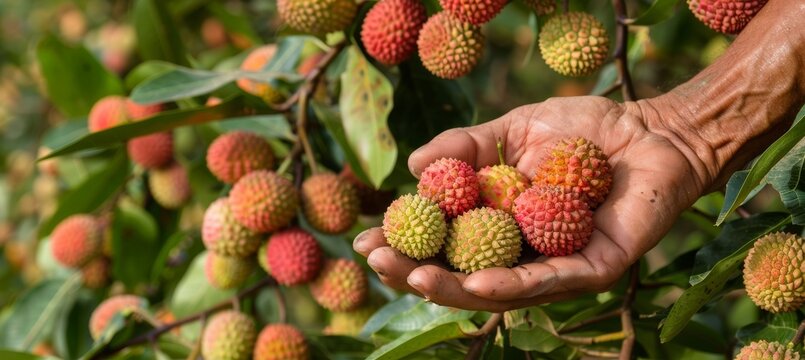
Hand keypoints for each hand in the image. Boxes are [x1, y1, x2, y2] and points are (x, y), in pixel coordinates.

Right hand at [353, 96, 713, 311]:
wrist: (651, 127)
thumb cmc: (583, 129)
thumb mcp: (511, 130)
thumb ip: (464, 147)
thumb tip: (412, 167)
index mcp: (500, 225)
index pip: (444, 245)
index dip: (405, 247)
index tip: (365, 242)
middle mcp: (523, 253)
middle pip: (462, 276)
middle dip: (417, 273)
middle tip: (379, 262)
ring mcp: (557, 267)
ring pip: (497, 290)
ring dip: (453, 287)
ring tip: (413, 277)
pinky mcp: (594, 269)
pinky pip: (547, 282)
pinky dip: (510, 284)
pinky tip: (478, 281)